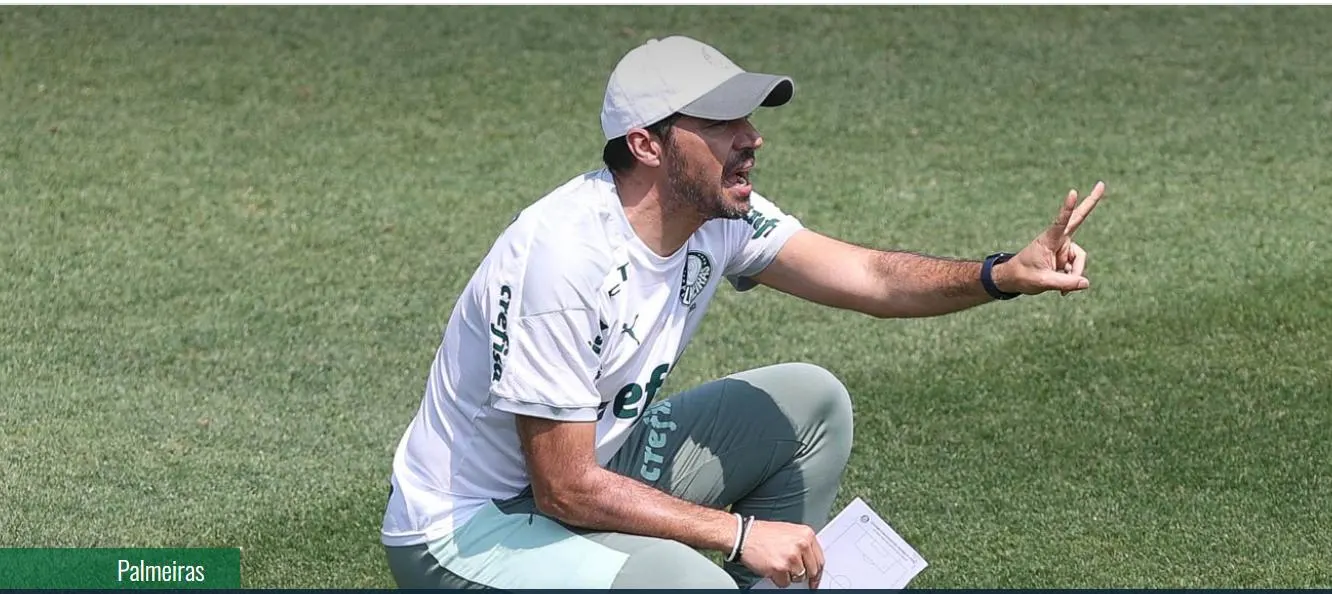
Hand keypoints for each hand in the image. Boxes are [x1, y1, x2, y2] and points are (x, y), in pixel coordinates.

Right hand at [739, 519, 824, 588]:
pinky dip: (778, 579)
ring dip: (788, 575)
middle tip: (791, 571)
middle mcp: (801, 544)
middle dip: (802, 574)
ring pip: (798, 578)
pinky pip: (785, 583)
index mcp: (806, 534)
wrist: (742, 535)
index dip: (817, 572)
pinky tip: (771, 567)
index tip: (814, 580)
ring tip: (777, 563)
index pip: (820, 559)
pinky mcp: (780, 567)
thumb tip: (810, 562)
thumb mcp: (788, 532)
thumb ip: (802, 545)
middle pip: (812, 571)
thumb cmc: (762, 533)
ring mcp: (791, 556)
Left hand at [995, 181, 1105, 295]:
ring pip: (1079, 260)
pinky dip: (1072, 278)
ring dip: (1074, 274)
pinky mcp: (1065, 255)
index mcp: (1048, 240)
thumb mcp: (1043, 282)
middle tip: (1101, 184)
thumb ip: (1065, 283)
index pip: (1060, 222)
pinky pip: (1076, 268)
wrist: (1013, 279)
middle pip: (1078, 219)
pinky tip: (1062, 289)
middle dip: (1091, 202)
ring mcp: (1063, 247)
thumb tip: (1086, 282)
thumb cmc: (1023, 277)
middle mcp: (1058, 239)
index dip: (1067, 208)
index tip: (1072, 192)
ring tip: (1060, 289)